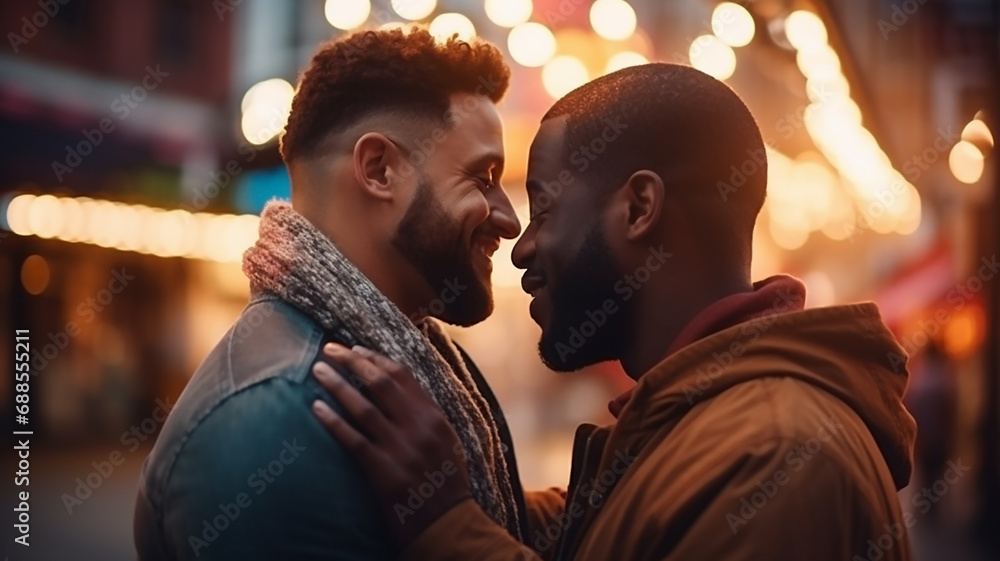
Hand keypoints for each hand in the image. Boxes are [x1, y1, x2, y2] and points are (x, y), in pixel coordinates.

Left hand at [311, 343, 472, 544]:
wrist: (449, 525)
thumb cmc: (445, 484)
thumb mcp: (446, 442)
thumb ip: (425, 417)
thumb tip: (400, 391)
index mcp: (435, 417)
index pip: (403, 376)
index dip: (375, 359)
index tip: (355, 348)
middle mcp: (419, 428)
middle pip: (381, 383)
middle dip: (353, 362)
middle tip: (330, 349)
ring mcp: (402, 449)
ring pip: (364, 407)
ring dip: (338, 385)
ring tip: (318, 370)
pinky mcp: (384, 472)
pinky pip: (353, 440)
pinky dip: (334, 422)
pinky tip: (316, 408)